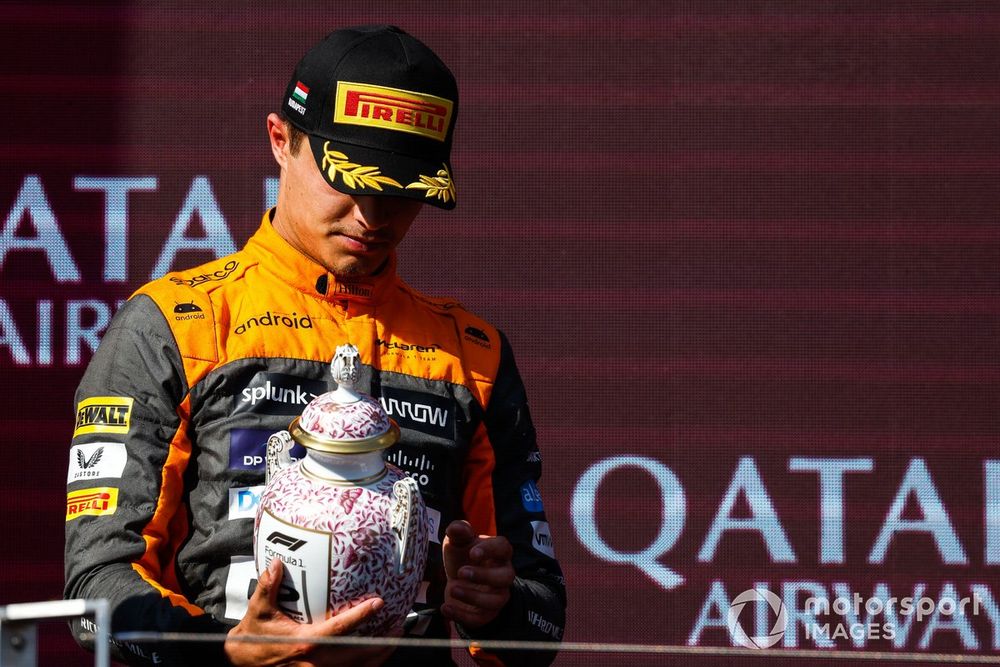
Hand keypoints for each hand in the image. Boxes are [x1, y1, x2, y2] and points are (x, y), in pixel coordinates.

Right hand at [224, 559, 394, 665]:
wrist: (241, 664)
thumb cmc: (253, 637)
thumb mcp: (259, 611)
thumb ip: (269, 587)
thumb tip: (277, 563)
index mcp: (304, 644)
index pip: (339, 629)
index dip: (360, 616)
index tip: (377, 603)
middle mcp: (315, 662)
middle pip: (356, 654)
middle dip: (380, 643)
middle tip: (398, 627)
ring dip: (376, 657)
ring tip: (393, 641)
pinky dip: (363, 665)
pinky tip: (373, 656)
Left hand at [441, 520, 514, 628]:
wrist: (457, 581)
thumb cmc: (462, 557)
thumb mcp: (457, 542)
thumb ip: (458, 532)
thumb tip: (455, 527)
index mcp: (499, 553)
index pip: (504, 548)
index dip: (490, 550)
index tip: (472, 553)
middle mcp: (503, 574)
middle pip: (506, 577)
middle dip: (484, 575)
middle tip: (461, 572)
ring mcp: (497, 595)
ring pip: (496, 600)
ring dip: (473, 596)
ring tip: (452, 588)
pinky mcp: (486, 614)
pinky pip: (480, 618)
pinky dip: (461, 615)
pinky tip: (445, 607)